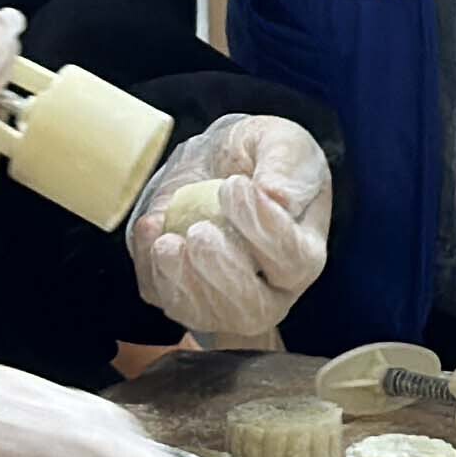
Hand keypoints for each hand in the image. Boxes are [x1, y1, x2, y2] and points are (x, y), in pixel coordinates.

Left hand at [131, 115, 331, 344]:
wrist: (212, 164)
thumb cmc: (255, 156)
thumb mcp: (279, 142)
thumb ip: (284, 164)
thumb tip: (276, 195)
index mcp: (304, 251)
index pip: (292, 259)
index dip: (264, 228)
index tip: (235, 185)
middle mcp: (270, 288)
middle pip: (253, 307)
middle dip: (223, 273)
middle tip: (200, 231)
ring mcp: (225, 300)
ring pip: (207, 314)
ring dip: (183, 280)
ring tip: (167, 240)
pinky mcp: (183, 296)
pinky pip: (165, 298)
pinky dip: (152, 269)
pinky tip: (152, 228)